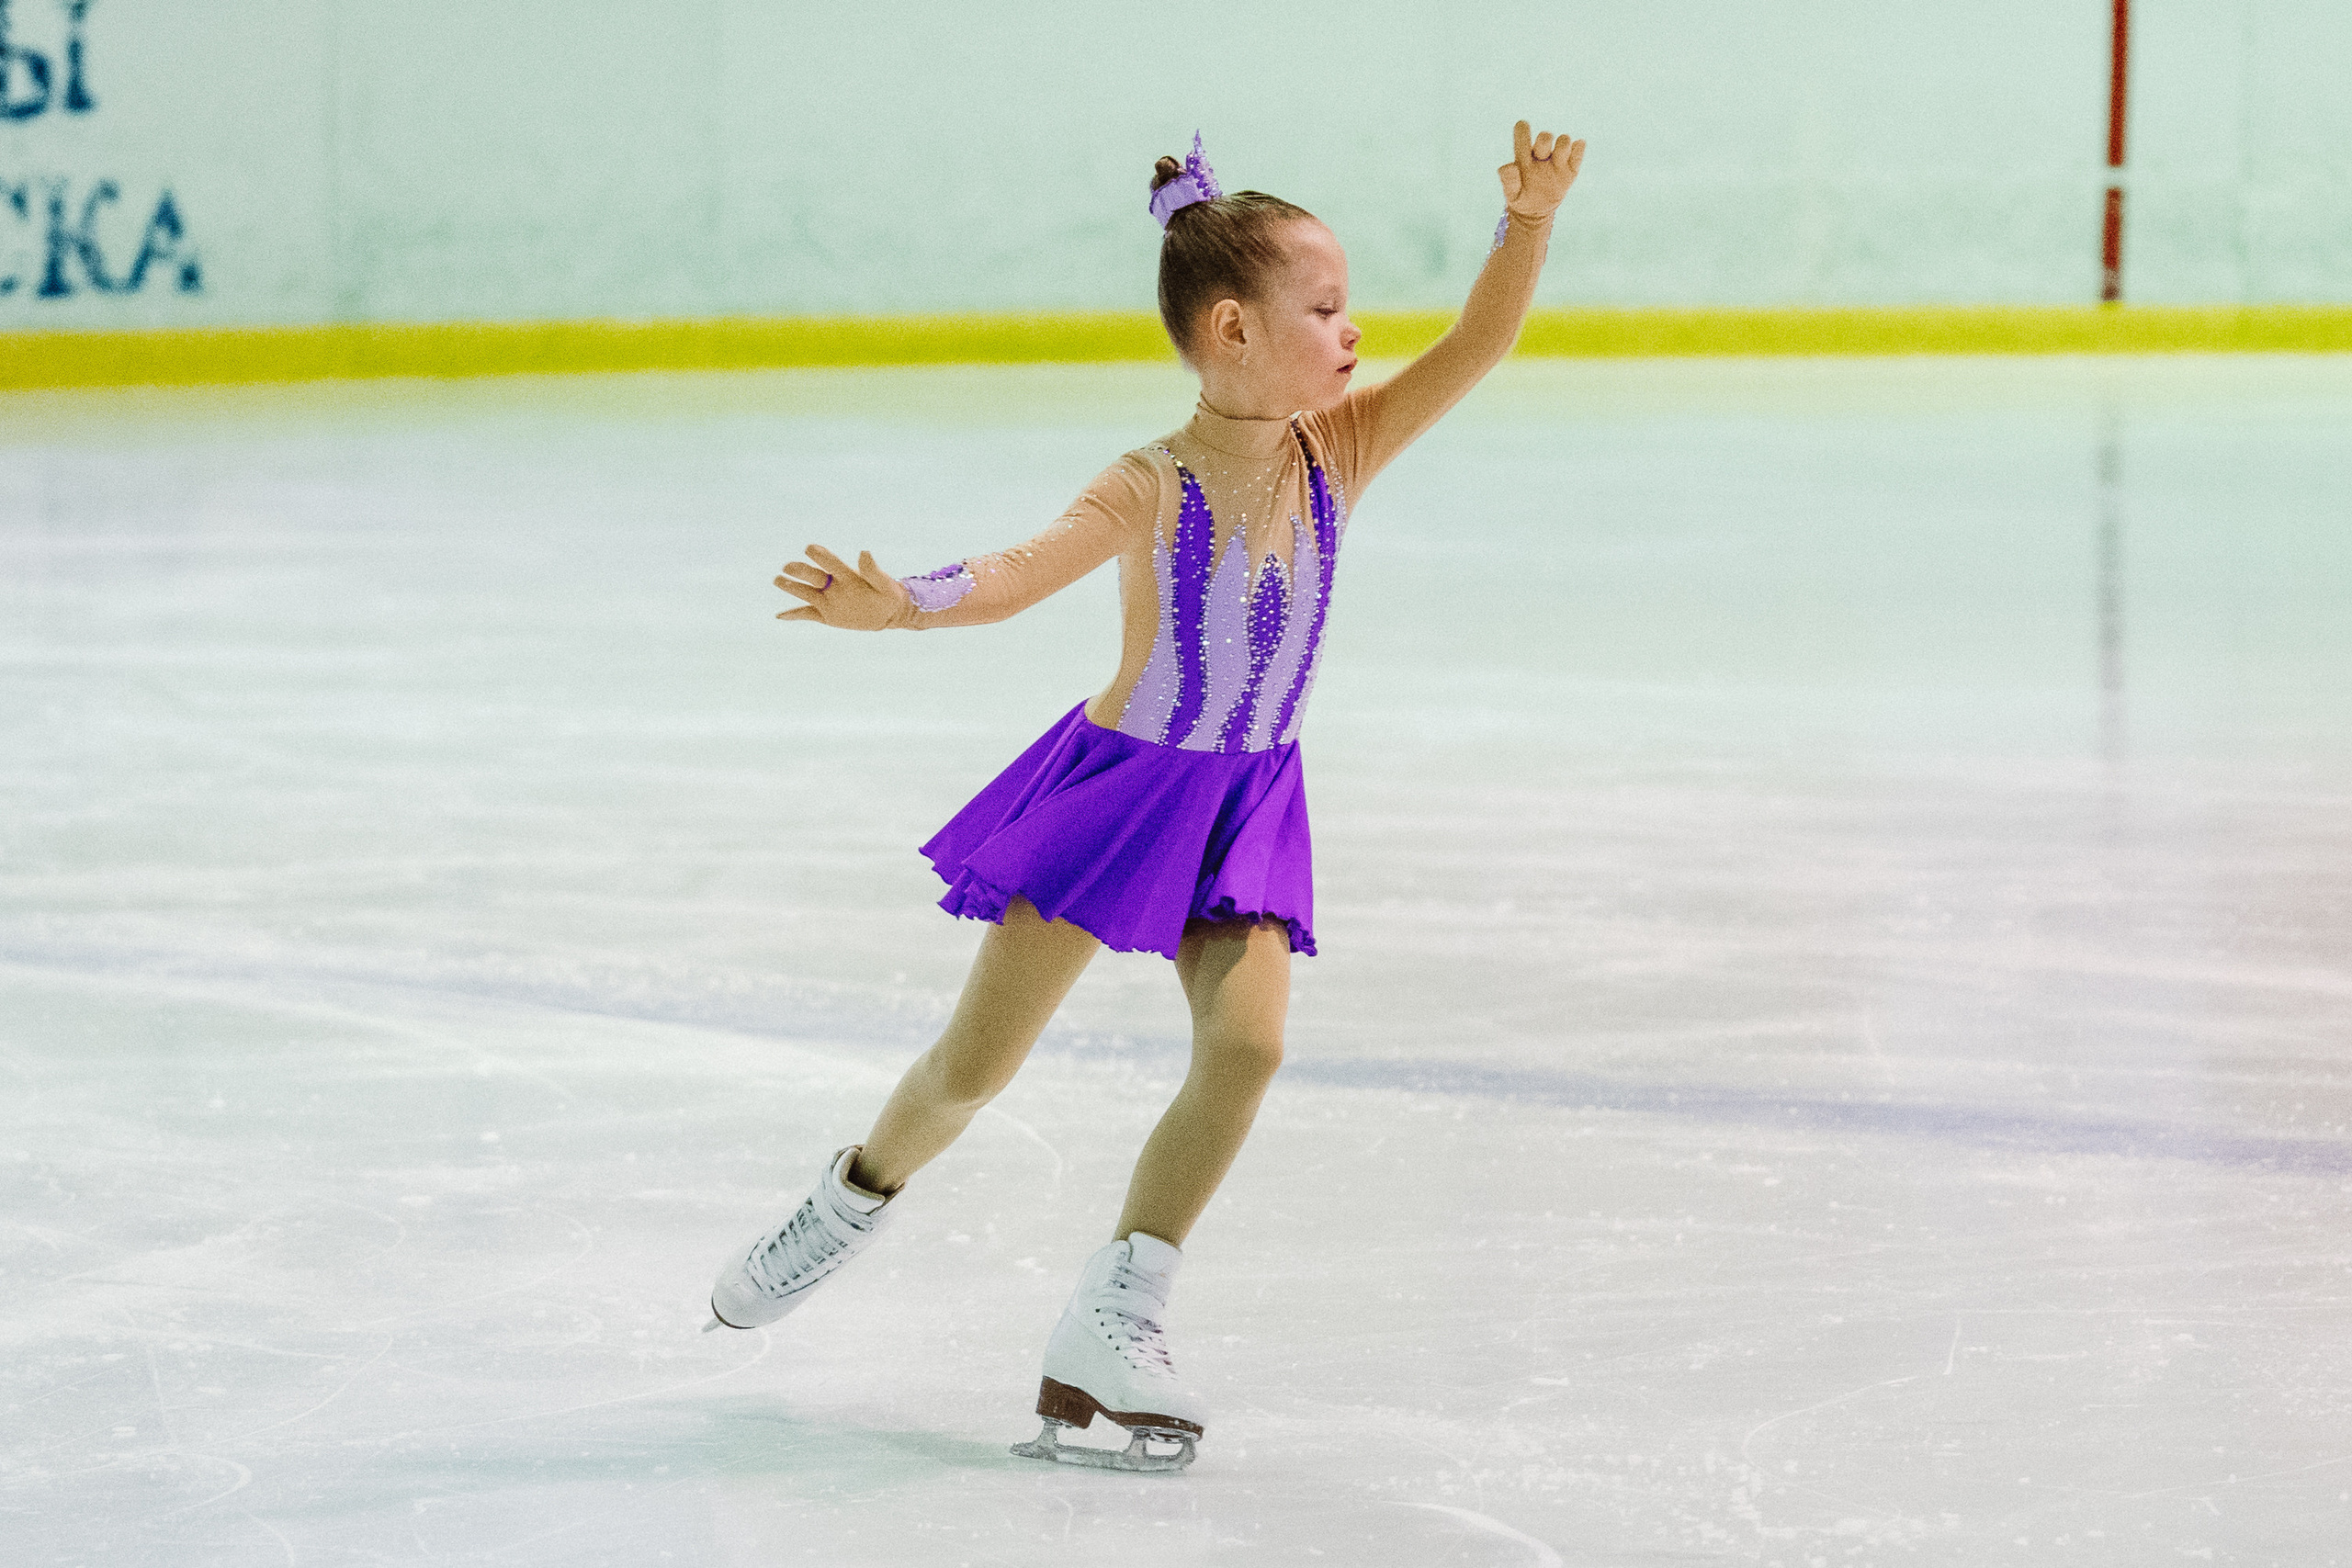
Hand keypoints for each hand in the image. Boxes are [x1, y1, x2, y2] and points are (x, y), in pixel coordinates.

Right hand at [774, 544, 910, 629]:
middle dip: (801, 571)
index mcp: (846, 575)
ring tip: (778, 580)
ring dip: (792, 587)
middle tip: (788, 566)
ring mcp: (827, 600)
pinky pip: (807, 614)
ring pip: (806, 592)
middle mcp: (833, 584)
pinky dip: (794, 615)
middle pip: (813, 576)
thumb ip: (873, 570)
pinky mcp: (826, 615)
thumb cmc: (888, 595)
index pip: (831, 563)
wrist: (889, 613)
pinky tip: (780, 615)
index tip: (810, 548)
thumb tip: (864, 551)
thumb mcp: (884, 585)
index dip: (821, 556)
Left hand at [1497, 119, 1585, 220]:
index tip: (1523, 127)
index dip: (1523, 130)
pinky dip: (1579, 149)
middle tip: (1541, 156)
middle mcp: (1541, 154)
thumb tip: (1506, 167)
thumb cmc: (1521, 198)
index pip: (1522, 135)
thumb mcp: (1512, 194)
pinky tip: (1578, 147)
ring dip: (1563, 146)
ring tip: (1559, 161)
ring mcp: (1556, 160)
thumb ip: (1508, 181)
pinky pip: (1577, 153)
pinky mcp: (1570, 169)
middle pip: (1545, 137)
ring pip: (1563, 141)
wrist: (1536, 211)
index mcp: (1524, 156)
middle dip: (1545, 141)